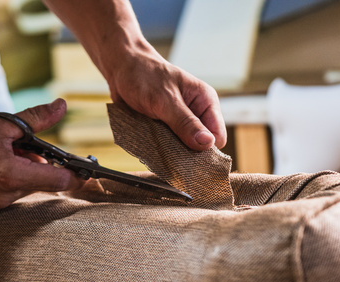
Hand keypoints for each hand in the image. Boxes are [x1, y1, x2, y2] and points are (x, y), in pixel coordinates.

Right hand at [0, 99, 82, 209]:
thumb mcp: (2, 125)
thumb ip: (37, 119)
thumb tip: (61, 107)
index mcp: (11, 176)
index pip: (58, 182)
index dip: (75, 175)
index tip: (85, 170)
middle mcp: (4, 196)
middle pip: (41, 183)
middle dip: (40, 165)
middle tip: (24, 147)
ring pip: (24, 187)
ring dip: (24, 171)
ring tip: (2, 153)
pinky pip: (9, 193)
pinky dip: (10, 178)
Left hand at [106, 46, 226, 150]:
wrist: (121, 67)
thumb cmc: (144, 75)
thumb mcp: (165, 99)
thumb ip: (185, 122)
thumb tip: (207, 143)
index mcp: (205, 101)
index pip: (217, 137)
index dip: (205, 149)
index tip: (187, 155)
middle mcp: (197, 113)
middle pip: (202, 146)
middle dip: (187, 152)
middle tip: (168, 149)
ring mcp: (181, 122)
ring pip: (185, 149)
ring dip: (171, 151)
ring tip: (156, 143)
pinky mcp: (167, 128)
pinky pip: (170, 146)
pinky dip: (161, 148)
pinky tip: (151, 142)